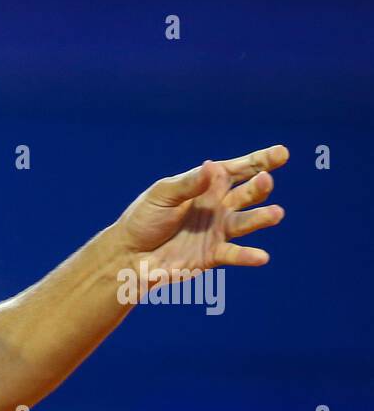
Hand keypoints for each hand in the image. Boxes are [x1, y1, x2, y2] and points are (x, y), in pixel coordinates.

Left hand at [115, 144, 287, 292]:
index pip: (239, 170)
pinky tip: (262, 257)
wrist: (129, 254)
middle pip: (247, 193)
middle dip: (259, 186)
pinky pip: (234, 254)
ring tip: (276, 213)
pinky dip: (248, 256)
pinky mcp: (212, 254)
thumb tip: (212, 166)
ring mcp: (218, 230)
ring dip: (261, 217)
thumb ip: (187, 184)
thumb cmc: (144, 219)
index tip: (281, 153)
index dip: (260, 161)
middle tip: (265, 180)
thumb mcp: (161, 195)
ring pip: (246, 221)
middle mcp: (218, 206)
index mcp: (207, 185)